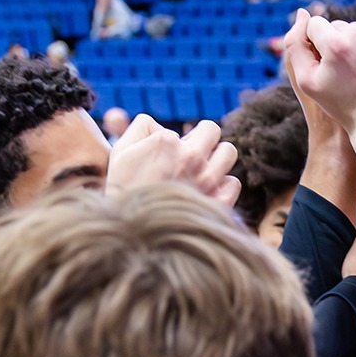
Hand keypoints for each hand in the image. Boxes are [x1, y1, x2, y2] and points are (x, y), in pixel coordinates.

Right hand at [107, 115, 241, 207]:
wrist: (133, 230)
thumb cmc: (124, 189)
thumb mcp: (122, 150)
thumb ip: (142, 128)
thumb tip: (163, 126)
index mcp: (169, 142)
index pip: (184, 125)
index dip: (178, 139)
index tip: (168, 153)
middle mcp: (192, 158)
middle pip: (213, 131)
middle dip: (203, 138)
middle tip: (190, 153)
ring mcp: (208, 180)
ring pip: (229, 152)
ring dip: (217, 157)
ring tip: (202, 168)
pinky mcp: (219, 202)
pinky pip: (234, 182)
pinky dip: (224, 184)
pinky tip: (209, 189)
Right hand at [285, 15, 355, 139]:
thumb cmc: (341, 105)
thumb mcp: (306, 81)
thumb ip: (295, 46)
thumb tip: (302, 13)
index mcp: (335, 44)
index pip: (314, 24)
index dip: (315, 44)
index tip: (324, 64)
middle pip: (338, 25)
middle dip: (336, 42)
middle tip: (344, 70)